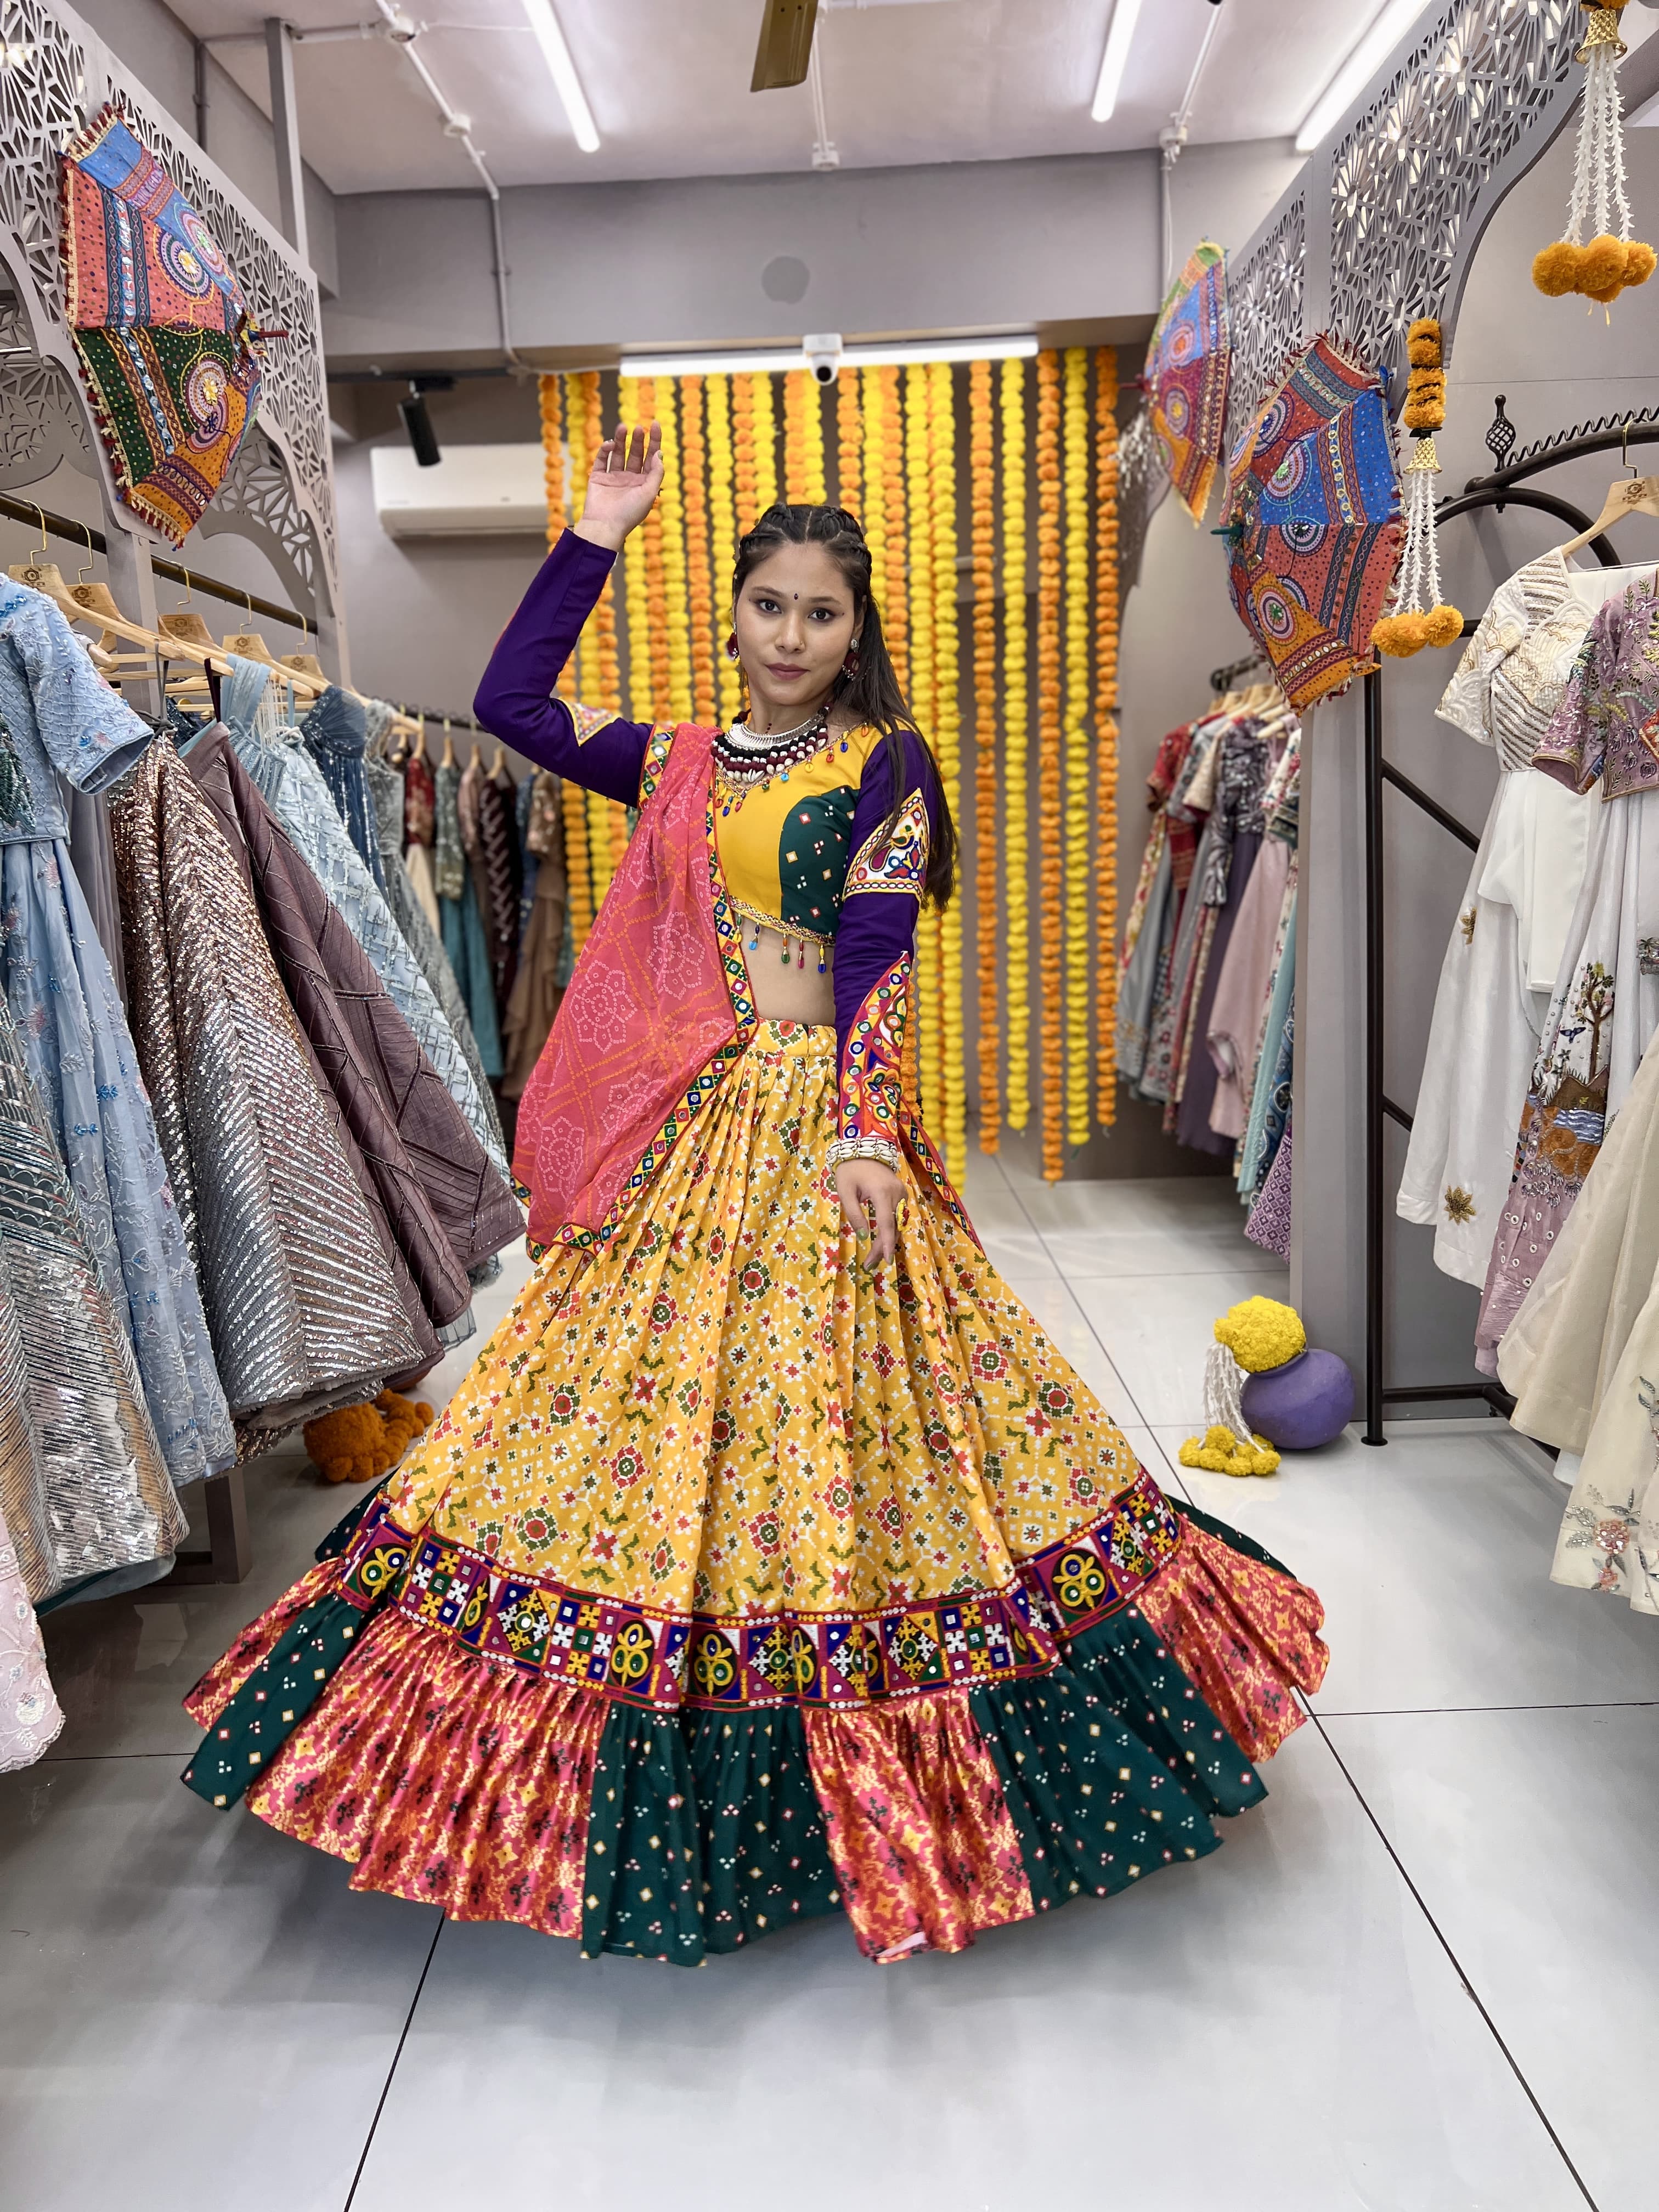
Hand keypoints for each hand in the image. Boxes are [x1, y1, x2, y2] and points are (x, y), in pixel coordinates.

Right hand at [574, 424, 663, 550]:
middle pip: (635, 454)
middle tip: (638, 428)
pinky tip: (608, 444)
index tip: (654, 424)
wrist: (605, 526)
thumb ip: (656, 473)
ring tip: (622, 427)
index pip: (651, 458)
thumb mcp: (649, 493)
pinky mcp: (598, 479)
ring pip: (618, 454)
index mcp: (644, 484)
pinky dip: (604, 451)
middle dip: (637, 440)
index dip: (654, 441)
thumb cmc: (629, 513)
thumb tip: (659, 453)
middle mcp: (630, 480)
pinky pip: (601, 461)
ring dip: (620, 441)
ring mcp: (613, 479)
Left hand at [835, 1159, 902, 1274]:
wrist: (864, 1148)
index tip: (886, 1261)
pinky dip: (891, 1230)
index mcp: (882, 1192)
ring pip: (897, 1224)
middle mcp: (896, 1193)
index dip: (886, 1244)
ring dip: (887, 1241)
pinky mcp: (901, 1193)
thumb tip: (863, 1236)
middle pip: (893, 1227)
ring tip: (874, 1258)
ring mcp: (901, 1193)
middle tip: (870, 1265)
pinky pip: (898, 1216)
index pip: (887, 1223)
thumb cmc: (850, 1170)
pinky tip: (882, 1242)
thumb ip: (854, 1214)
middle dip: (883, 1248)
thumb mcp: (845, 1191)